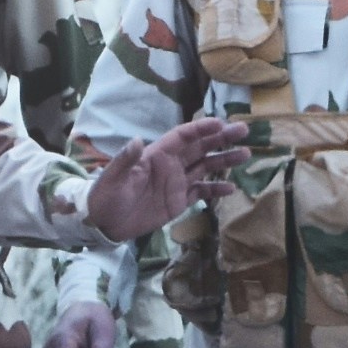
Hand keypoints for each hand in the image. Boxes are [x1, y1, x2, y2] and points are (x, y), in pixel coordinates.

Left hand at [82, 117, 249, 241]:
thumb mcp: (112, 178)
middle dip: (221, 139)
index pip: (183, 136)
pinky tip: (231, 188)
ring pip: (205, 167)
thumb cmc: (105, 196)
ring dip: (224, 161)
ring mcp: (176, 183)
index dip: (201, 129)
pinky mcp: (178, 202)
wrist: (103, 223)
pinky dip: (216, 190)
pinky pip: (201, 192)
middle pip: (200, 148)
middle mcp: (170, 165)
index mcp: (156, 154)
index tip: (221, 123)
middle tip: (244, 132)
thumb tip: (135, 140)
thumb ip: (125, 160)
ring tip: (245, 155)